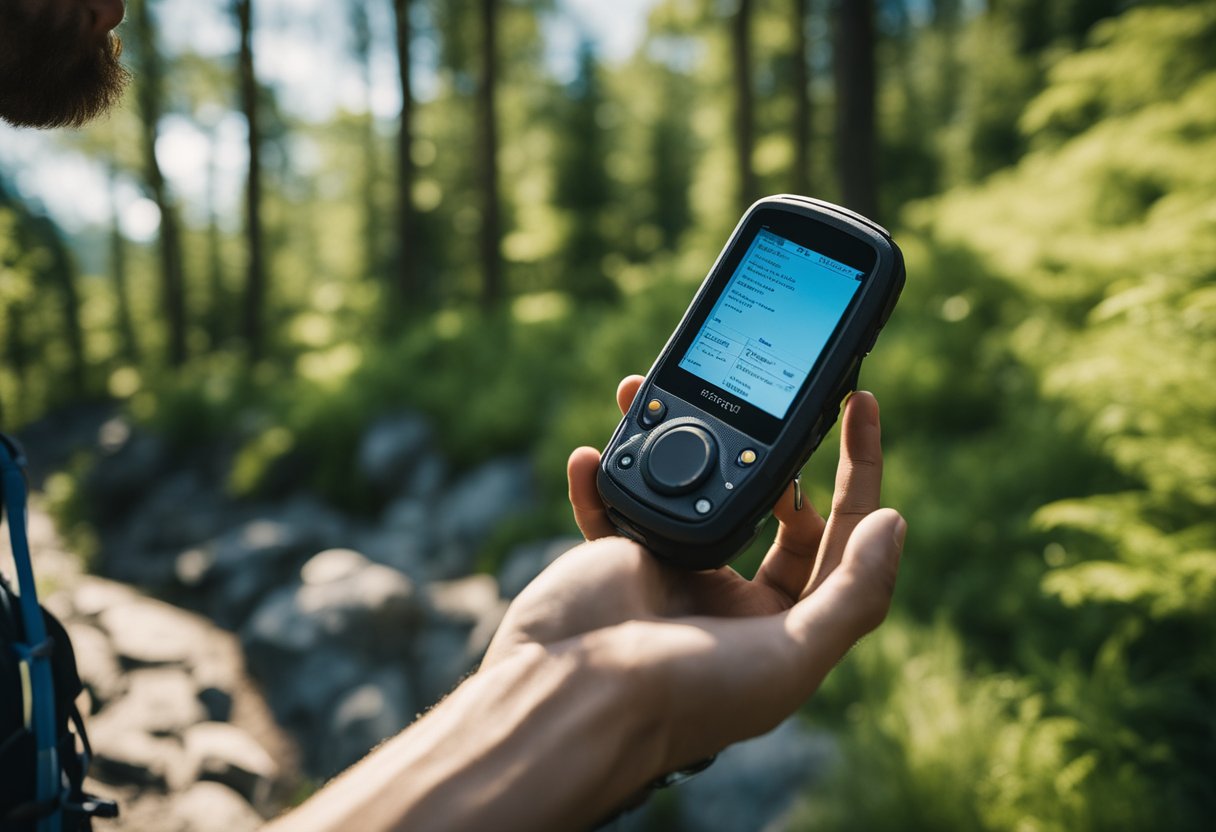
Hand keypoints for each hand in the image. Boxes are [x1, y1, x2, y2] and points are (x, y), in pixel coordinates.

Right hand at [483, 374, 904, 774]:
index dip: (859, 469)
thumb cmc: (686, 696)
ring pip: (692, 487)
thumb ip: (853, 594)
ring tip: (658, 395)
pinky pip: (617, 503)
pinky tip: (593, 457)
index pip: (839, 534)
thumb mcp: (791, 656)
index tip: (861, 403)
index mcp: (783, 624)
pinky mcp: (618, 561)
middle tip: (764, 413)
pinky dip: (603, 479)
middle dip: (772, 447)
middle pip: (771, 502)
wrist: (574, 704)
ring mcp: (674, 573)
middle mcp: (733, 596)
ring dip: (679, 437)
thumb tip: (895, 522)